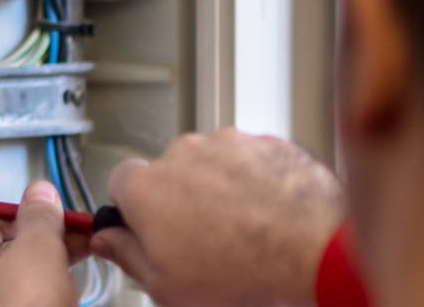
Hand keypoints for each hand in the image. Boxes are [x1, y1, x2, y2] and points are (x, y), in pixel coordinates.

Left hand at [0, 181, 88, 306]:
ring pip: (14, 281)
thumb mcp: (38, 251)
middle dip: (44, 247)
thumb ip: (40, 218)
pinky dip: (39, 300)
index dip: (29, 218)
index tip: (58, 218)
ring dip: (46, 275)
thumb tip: (39, 193)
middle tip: (76, 245)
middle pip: (4, 250)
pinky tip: (61, 301)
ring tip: (72, 278)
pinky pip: (17, 305)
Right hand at [91, 129, 343, 305]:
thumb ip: (125, 254)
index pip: (118, 182)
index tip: (145, 227)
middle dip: (177, 198)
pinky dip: (251, 180)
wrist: (316, 249)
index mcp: (146, 187)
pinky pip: (246, 159)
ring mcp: (225, 143)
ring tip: (240, 229)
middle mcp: (181, 153)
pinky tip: (263, 213)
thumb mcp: (165, 284)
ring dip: (216, 188)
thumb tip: (107, 239)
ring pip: (208, 163)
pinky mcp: (263, 141)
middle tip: (199, 237)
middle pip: (166, 172)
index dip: (132, 209)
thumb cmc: (244, 269)